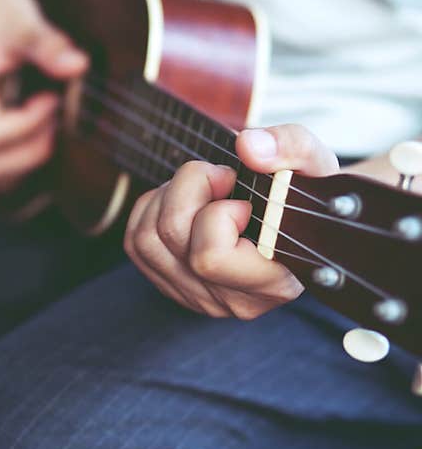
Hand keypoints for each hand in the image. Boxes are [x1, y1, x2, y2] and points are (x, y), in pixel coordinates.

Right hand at [0, 0, 87, 190]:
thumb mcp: (22, 19)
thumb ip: (47, 44)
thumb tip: (77, 65)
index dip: (31, 124)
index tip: (53, 98)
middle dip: (33, 148)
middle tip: (57, 115)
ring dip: (28, 157)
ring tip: (49, 121)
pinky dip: (21, 157)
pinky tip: (38, 127)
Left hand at [123, 124, 339, 319]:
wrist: (301, 222)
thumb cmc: (304, 195)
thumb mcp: (313, 161)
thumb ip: (291, 147)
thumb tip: (248, 146)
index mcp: (274, 282)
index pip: (210, 257)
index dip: (218, 214)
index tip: (242, 200)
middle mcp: (233, 301)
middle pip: (171, 235)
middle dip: (189, 187)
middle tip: (220, 178)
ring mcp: (199, 299)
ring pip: (145, 239)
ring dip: (167, 197)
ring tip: (203, 189)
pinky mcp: (173, 289)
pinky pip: (135, 244)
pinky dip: (151, 211)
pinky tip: (185, 203)